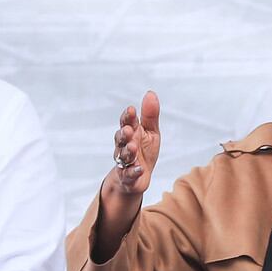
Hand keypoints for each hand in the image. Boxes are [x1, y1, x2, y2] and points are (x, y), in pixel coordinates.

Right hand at [93, 91, 159, 259]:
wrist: (138, 177)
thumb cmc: (144, 151)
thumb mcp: (150, 132)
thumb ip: (150, 115)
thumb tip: (150, 93)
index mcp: (130, 133)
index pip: (126, 122)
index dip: (127, 117)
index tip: (131, 110)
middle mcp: (123, 147)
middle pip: (120, 138)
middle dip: (123, 134)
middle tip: (128, 130)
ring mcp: (124, 162)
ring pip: (122, 156)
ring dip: (127, 152)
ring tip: (133, 147)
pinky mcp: (128, 177)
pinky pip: (129, 175)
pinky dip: (133, 172)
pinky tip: (139, 169)